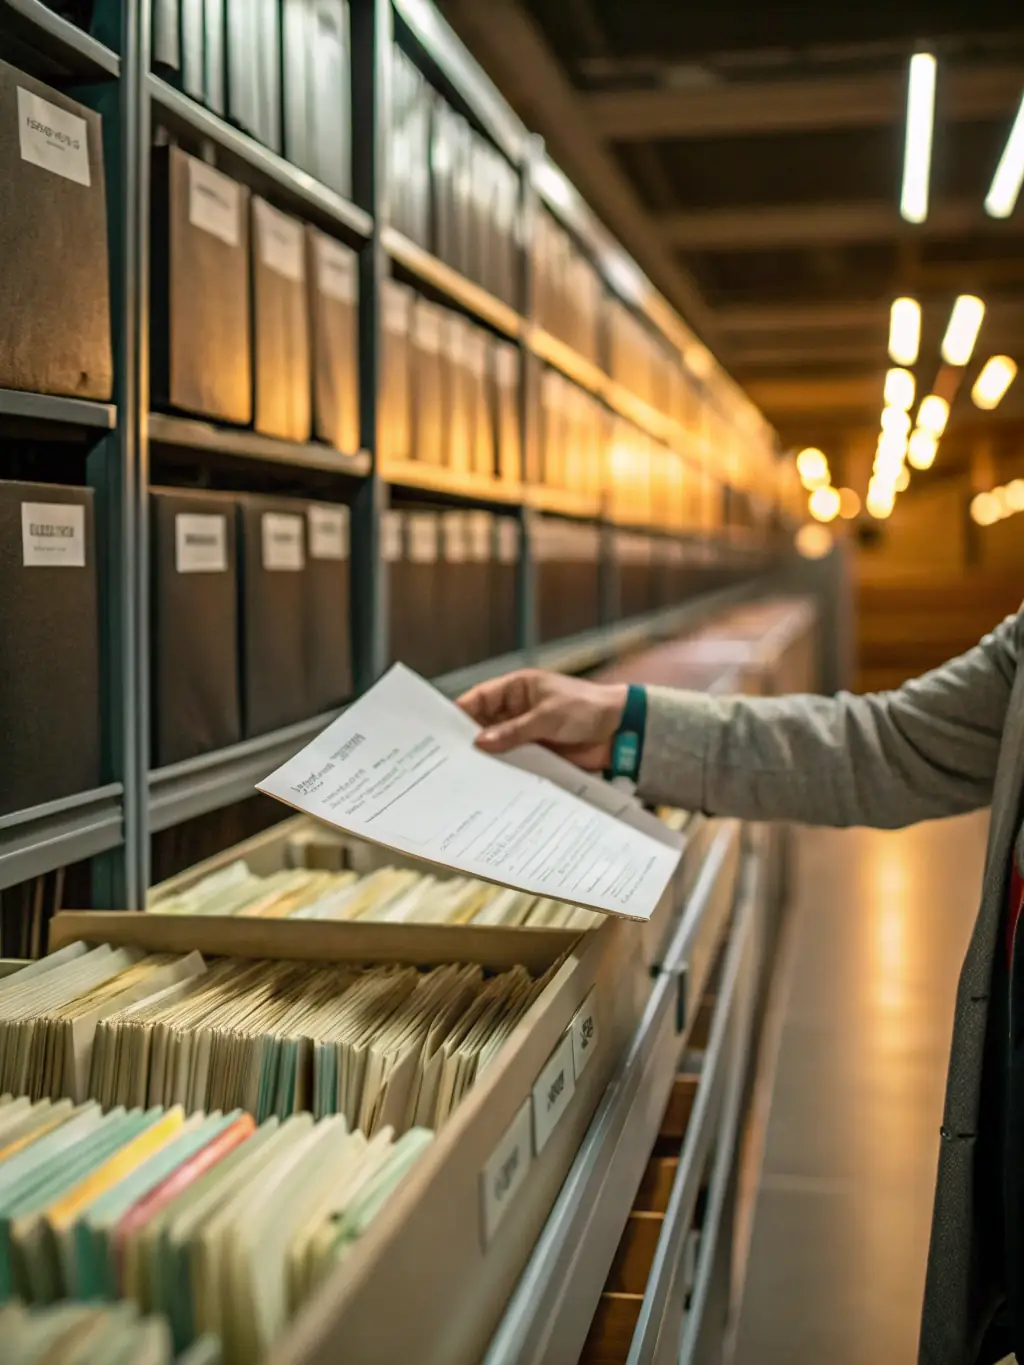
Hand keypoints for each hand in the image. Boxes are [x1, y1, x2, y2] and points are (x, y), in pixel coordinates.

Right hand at [457, 670, 627, 770]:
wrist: (620, 730)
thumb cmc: (587, 709)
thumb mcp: (547, 716)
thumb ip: (513, 731)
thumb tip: (480, 742)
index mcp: (517, 689)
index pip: (480, 698)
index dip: (460, 712)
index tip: (441, 730)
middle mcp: (517, 710)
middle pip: (484, 724)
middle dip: (470, 739)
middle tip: (450, 758)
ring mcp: (526, 732)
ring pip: (498, 745)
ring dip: (489, 757)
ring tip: (466, 775)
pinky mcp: (537, 753)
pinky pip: (515, 761)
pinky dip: (506, 770)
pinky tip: (493, 782)